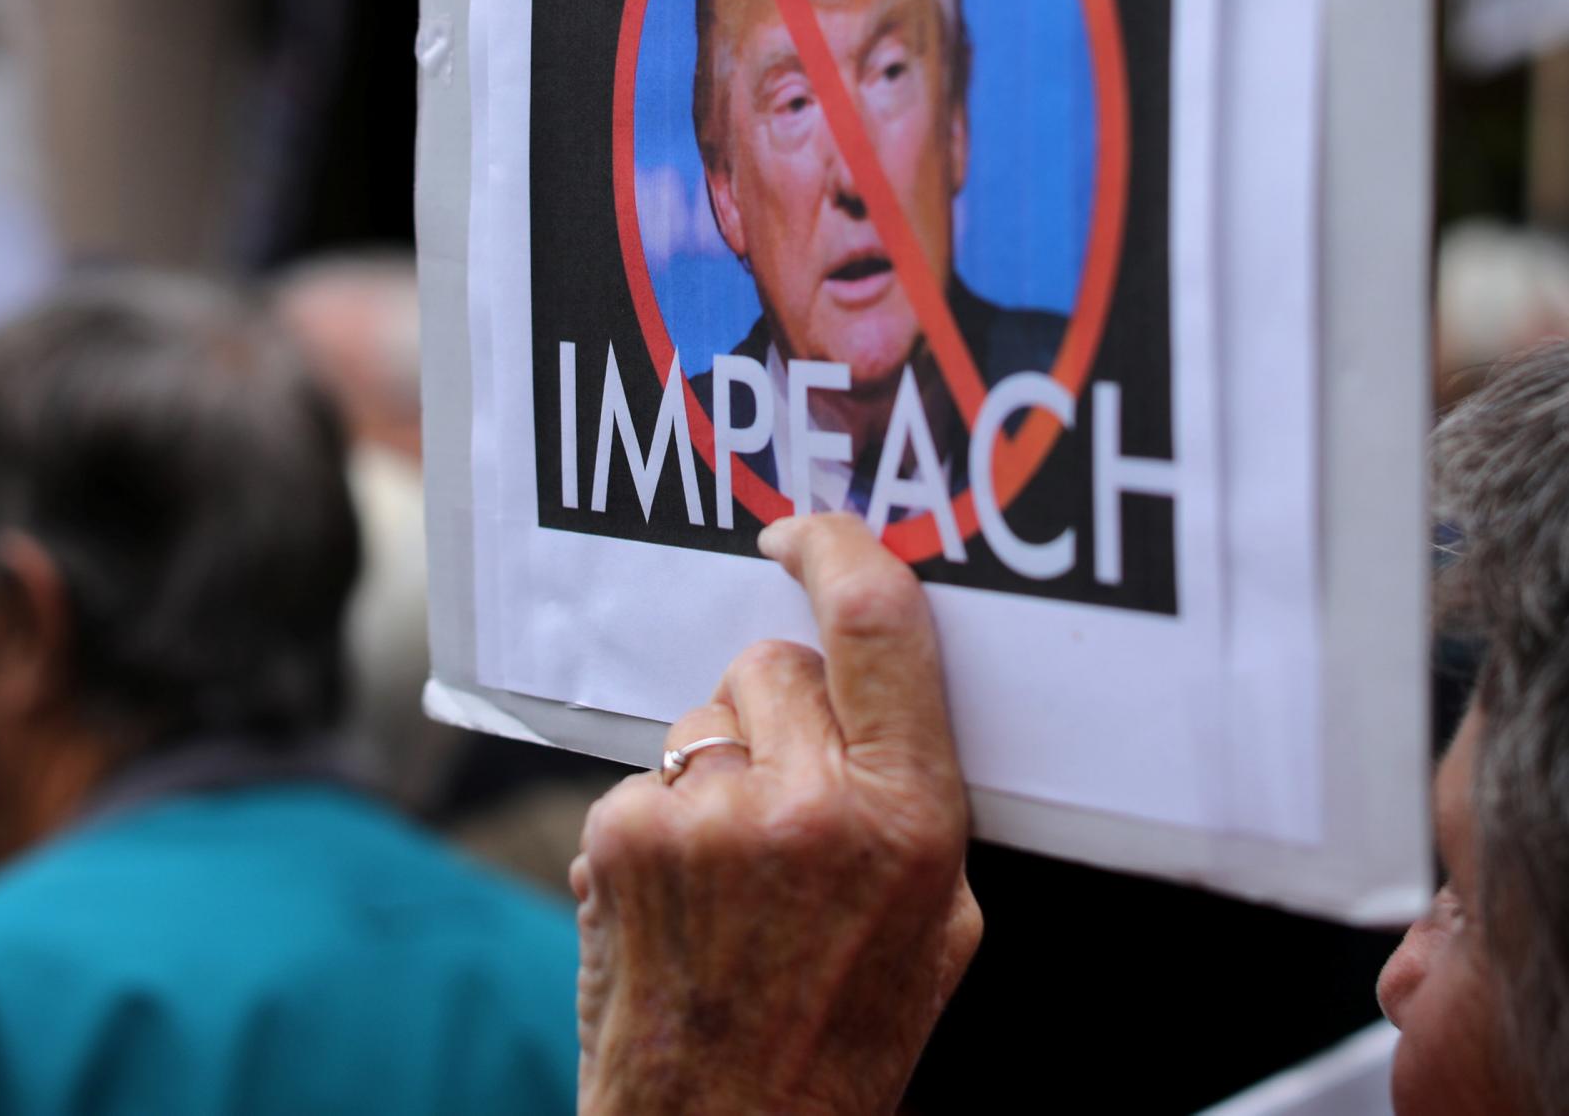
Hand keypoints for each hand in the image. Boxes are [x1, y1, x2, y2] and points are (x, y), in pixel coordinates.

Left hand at [572, 513, 980, 1115]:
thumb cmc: (844, 1038)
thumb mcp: (941, 924)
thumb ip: (916, 796)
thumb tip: (887, 677)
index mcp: (908, 820)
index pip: (878, 627)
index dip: (839, 550)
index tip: (804, 531)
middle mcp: (809, 806)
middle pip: (778, 662)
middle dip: (779, 708)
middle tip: (785, 799)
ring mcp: (708, 820)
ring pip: (703, 716)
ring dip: (714, 768)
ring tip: (731, 876)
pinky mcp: (627, 838)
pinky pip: (643, 777)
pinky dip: (656, 823)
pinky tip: (679, 901)